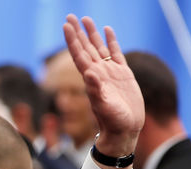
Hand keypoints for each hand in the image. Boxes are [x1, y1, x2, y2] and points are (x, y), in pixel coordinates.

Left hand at [63, 14, 143, 157]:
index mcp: (91, 79)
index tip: (66, 26)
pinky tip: (108, 30)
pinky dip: (111, 41)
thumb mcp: (104, 106)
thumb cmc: (113, 121)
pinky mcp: (123, 75)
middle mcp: (98, 73)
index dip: (72, 40)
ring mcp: (110, 73)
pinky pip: (115, 53)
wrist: (124, 130)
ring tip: (85, 19)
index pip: (79, 55)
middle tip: (70, 16)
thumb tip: (89, 74)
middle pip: (85, 48)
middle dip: (77, 33)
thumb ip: (96, 91)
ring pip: (98, 48)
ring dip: (91, 34)